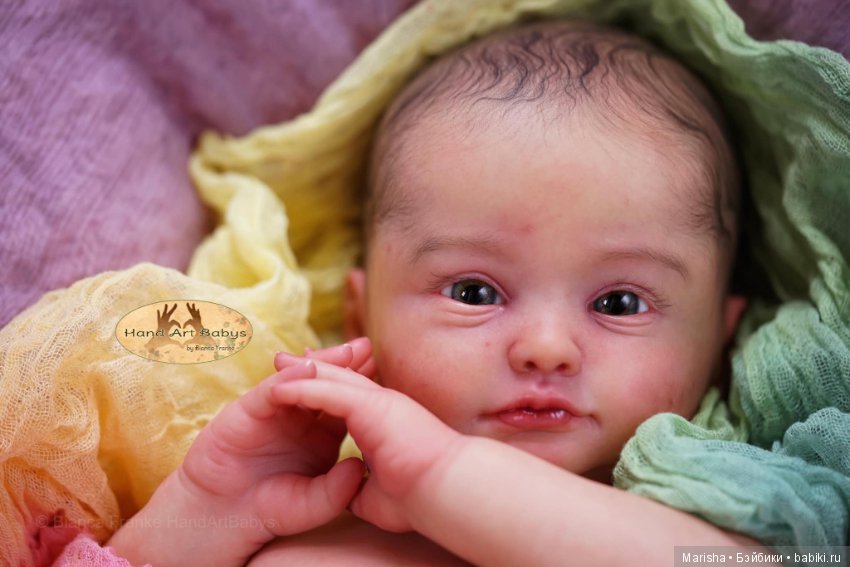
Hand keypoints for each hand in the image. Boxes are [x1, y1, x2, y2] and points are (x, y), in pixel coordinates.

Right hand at [108, 339, 373, 566]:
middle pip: (326, 382)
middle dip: (344, 362)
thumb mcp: (312, 504)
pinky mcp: (247, 411)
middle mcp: (301, 416)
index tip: (380, 368)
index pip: (346, 402)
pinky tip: (304, 369)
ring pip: (299, 379)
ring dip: (320, 363)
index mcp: (323, 433)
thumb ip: (335, 491)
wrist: (226, 517)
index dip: (361, 384)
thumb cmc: (271, 509)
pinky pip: (269, 392)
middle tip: (365, 346)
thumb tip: (358, 467)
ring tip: (343, 351)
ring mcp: (275, 411)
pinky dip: (286, 380)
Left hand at [272, 346, 463, 532]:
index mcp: (382, 421)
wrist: (445, 494)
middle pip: (338, 378)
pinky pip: (330, 390)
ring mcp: (380, 401)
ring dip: (302, 369)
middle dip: (308, 368)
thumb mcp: (377, 492)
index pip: (346, 398)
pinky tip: (279, 387)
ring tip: (276, 360)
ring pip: (334, 377)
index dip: (320, 389)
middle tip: (281, 358)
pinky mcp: (375, 405)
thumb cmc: (419, 498)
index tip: (297, 387)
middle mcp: (381, 405)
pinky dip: (304, 387)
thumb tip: (346, 493)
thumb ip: (358, 486)